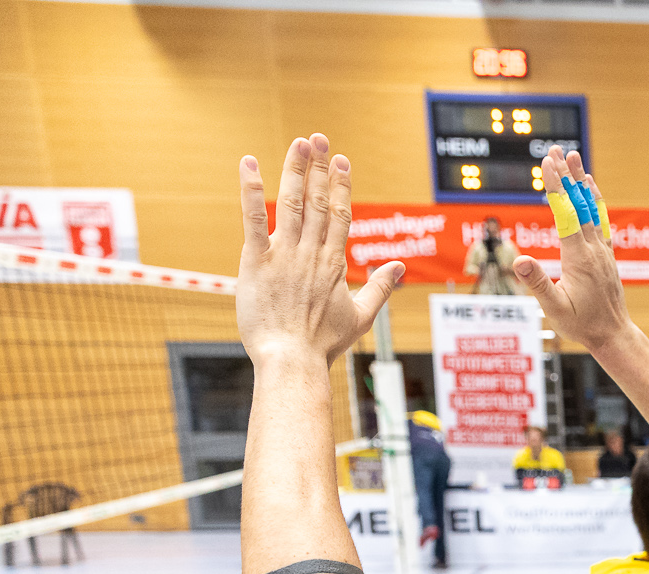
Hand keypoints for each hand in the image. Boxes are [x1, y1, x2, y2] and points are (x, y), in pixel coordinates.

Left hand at [236, 135, 401, 365]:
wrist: (292, 359)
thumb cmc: (323, 343)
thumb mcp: (360, 317)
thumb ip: (380, 288)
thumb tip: (400, 267)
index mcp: (334, 263)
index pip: (340, 214)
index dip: (340, 185)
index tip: (341, 160)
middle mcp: (312, 253)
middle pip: (318, 201)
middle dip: (319, 167)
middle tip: (319, 138)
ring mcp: (285, 254)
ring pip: (292, 202)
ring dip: (295, 169)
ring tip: (299, 143)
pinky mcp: (257, 261)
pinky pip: (254, 219)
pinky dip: (250, 189)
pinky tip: (248, 164)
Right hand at [512, 147, 630, 353]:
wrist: (613, 335)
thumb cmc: (582, 325)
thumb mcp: (554, 309)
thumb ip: (538, 284)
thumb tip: (520, 260)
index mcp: (579, 258)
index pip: (565, 214)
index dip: (555, 187)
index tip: (547, 163)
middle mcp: (593, 249)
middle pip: (578, 205)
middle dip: (566, 176)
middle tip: (556, 150)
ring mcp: (601, 250)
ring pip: (591, 208)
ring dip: (580, 181)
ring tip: (573, 156)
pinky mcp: (605, 254)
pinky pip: (600, 219)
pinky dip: (593, 199)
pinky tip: (589, 186)